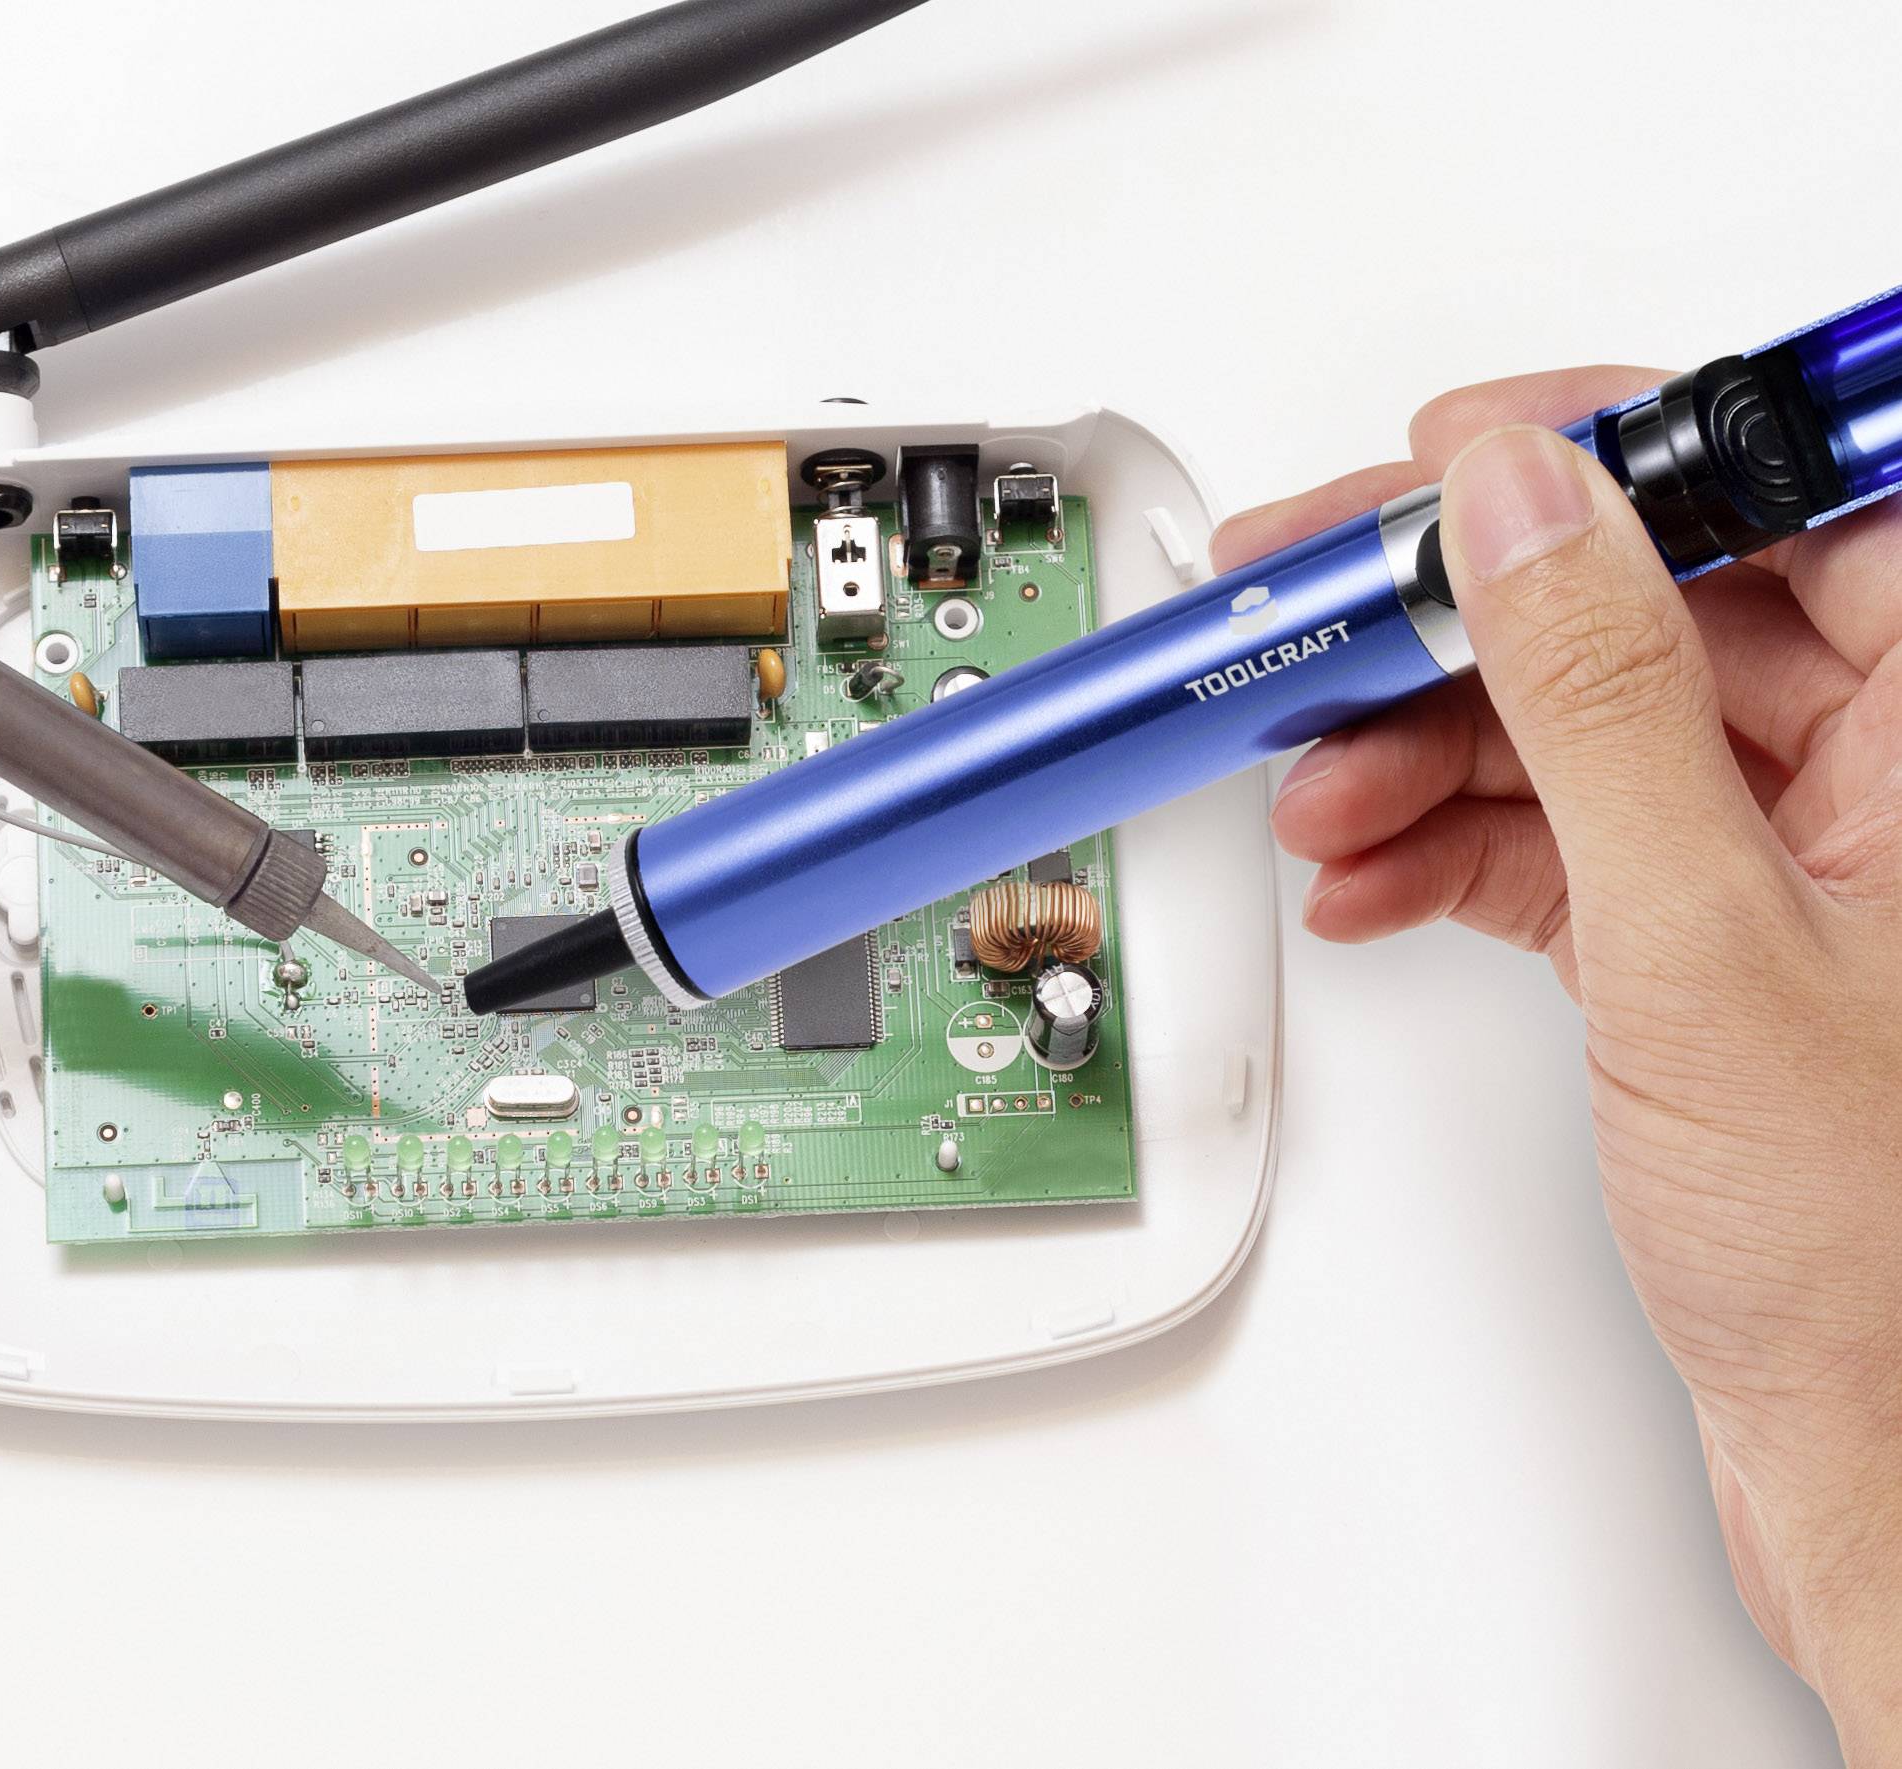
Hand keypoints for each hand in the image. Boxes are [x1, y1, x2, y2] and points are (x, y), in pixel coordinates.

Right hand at [1217, 371, 1901, 1752]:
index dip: (1604, 449)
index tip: (1448, 456)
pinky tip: (1368, 874)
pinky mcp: (1712, 931)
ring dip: (1428, 747)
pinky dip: (1453, 846)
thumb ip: (1604, 696)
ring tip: (1319, 792)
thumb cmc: (1871, 1256)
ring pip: (1585, 720)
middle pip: (1649, 604)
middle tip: (1314, 614)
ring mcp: (1799, 850)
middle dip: (1460, 624)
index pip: (1784, 493)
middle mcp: (1891, 769)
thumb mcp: (1707, 940)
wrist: (1867, 1460)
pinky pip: (1564, 832)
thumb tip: (1524, 505)